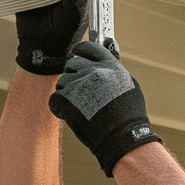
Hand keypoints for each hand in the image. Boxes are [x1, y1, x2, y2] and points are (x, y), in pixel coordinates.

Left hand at [49, 41, 162, 176]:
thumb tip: (103, 67)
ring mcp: (78, 84)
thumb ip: (114, 73)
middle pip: (72, 64)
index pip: (89, 48)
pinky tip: (71, 115)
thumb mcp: (129, 86)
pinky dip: (59, 108)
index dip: (80, 49)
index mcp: (110, 65)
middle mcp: (93, 71)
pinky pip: (54, 99)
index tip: (76, 52)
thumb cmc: (129, 115)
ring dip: (67, 93)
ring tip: (80, 107)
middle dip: (74, 76)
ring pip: (61, 82)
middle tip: (80, 91)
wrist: (122, 136)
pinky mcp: (66, 100)